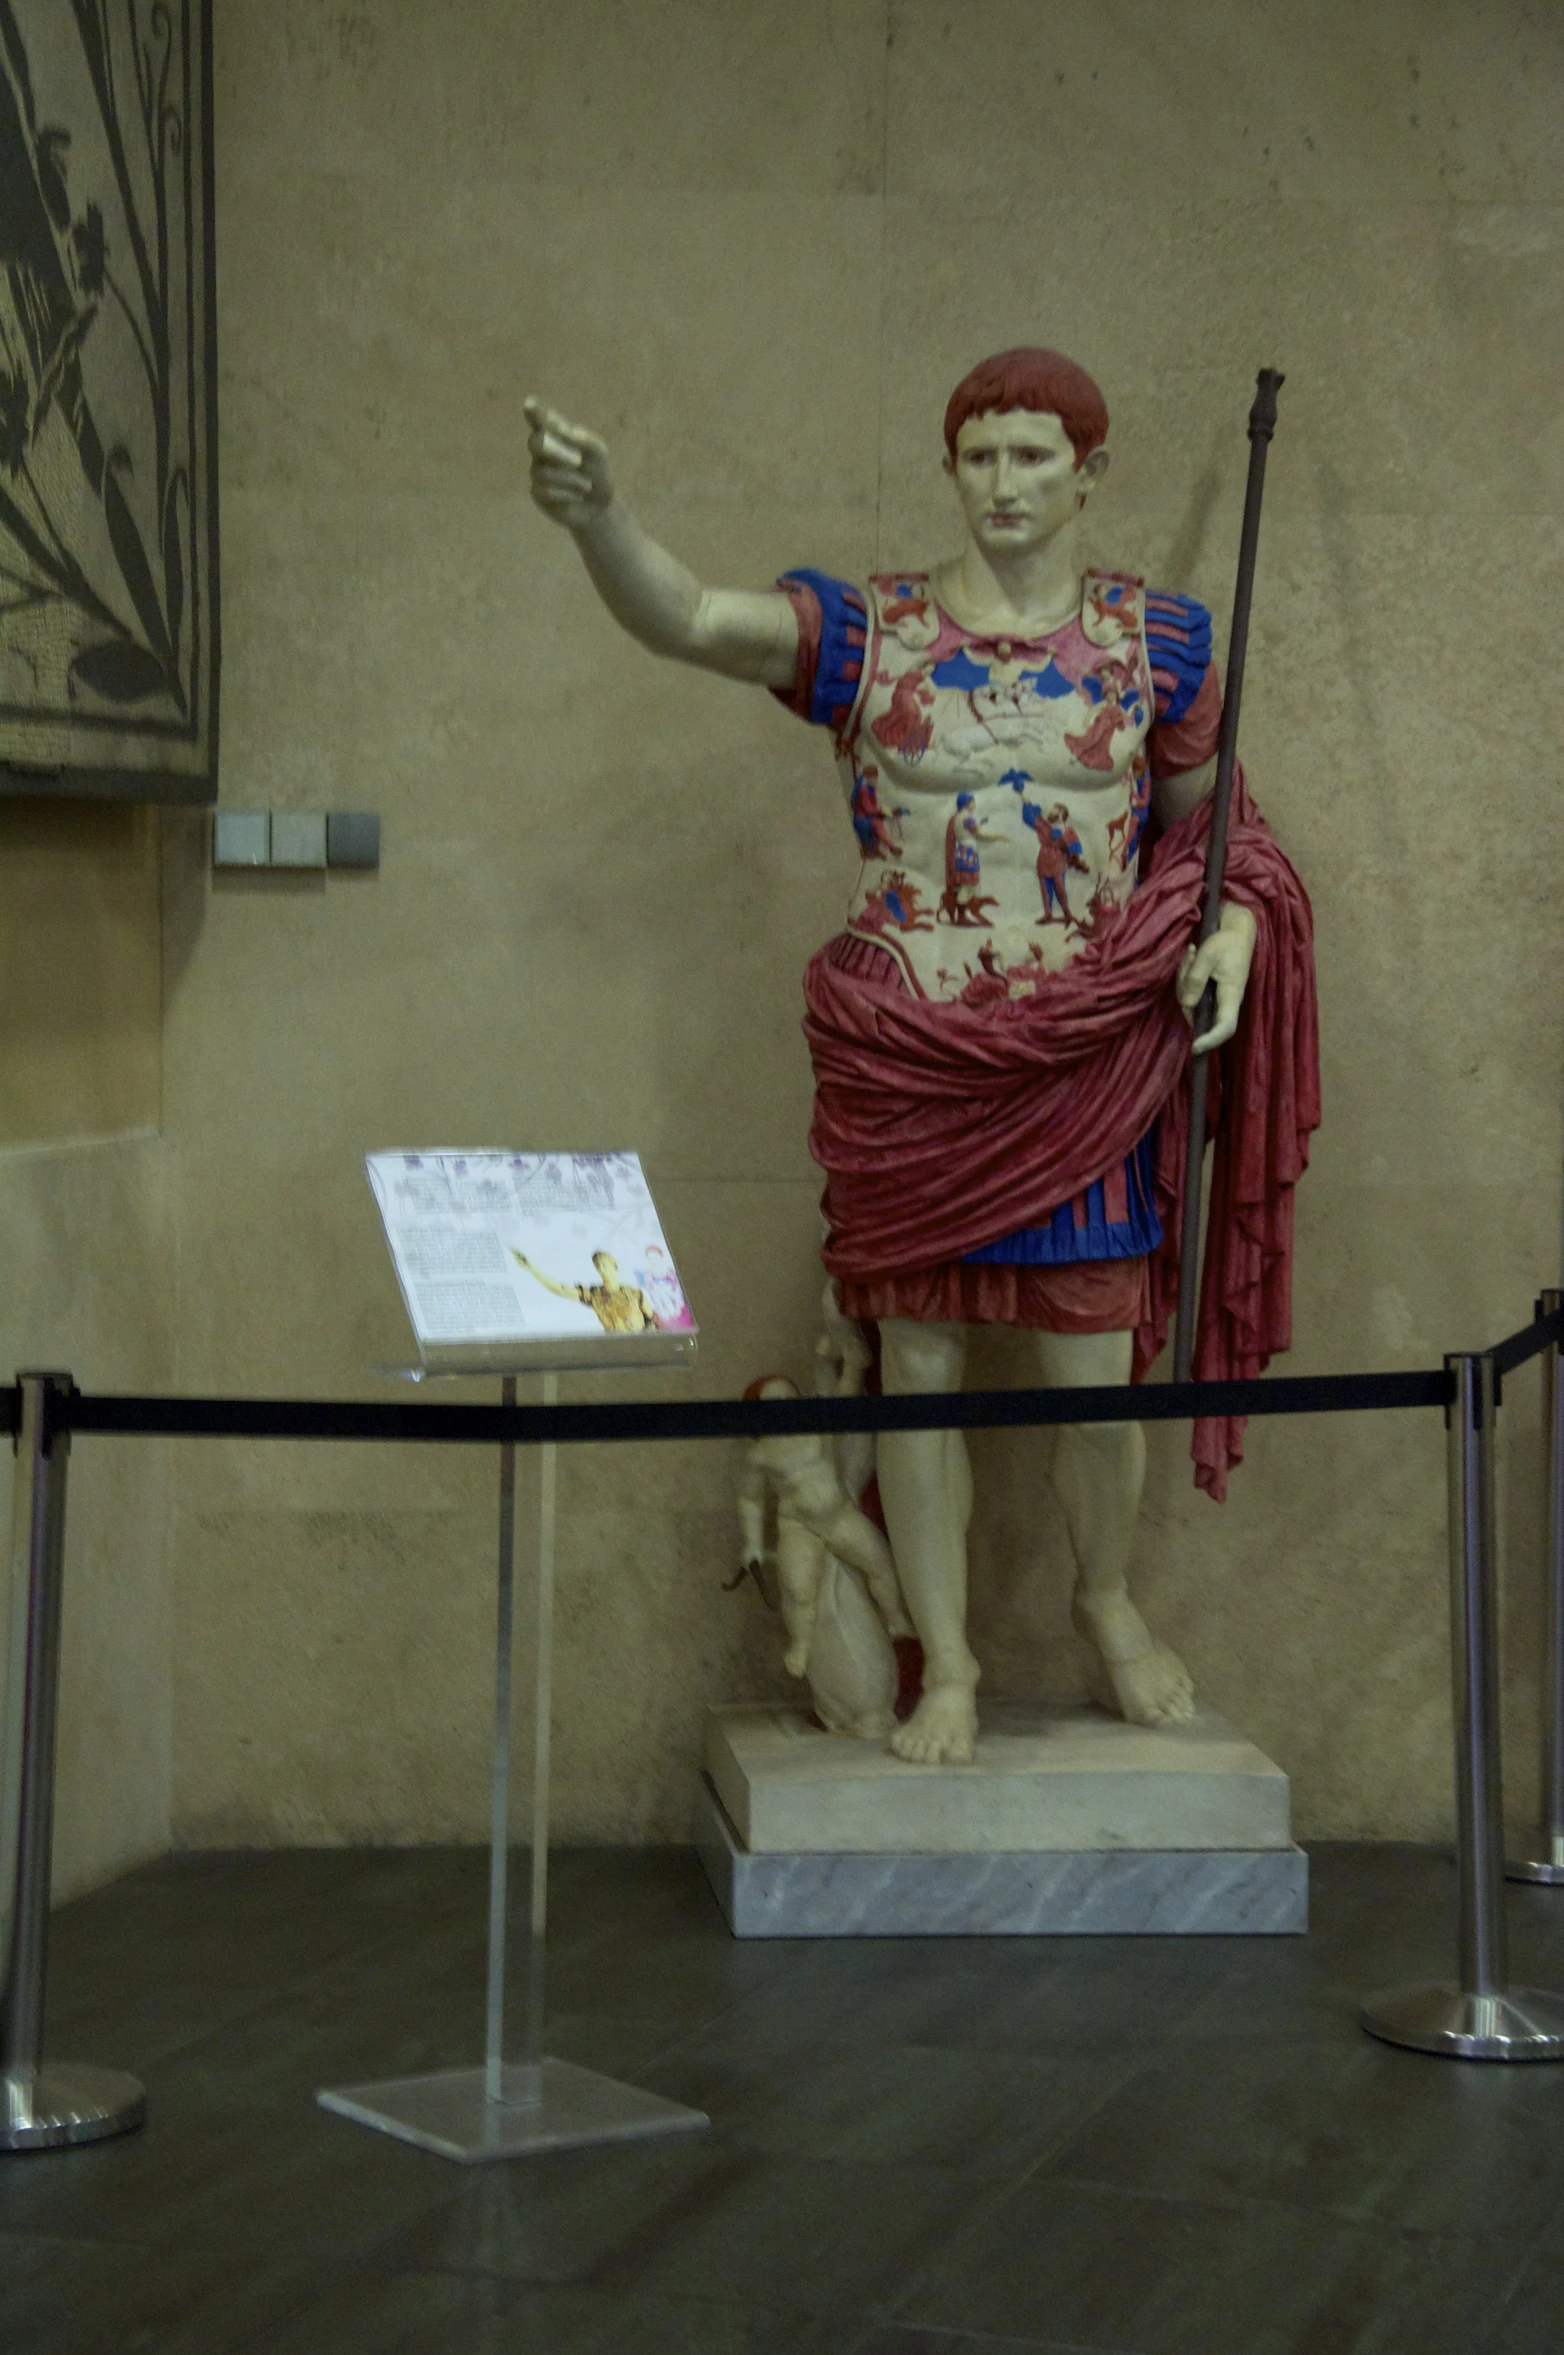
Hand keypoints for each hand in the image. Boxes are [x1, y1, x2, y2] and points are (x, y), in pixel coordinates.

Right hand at [523, 397, 612, 531]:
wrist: (600, 504)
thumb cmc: (597, 472)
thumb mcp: (597, 452)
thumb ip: (582, 438)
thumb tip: (563, 429)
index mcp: (556, 434)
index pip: (541, 420)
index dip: (534, 413)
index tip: (529, 405)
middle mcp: (542, 450)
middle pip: (536, 443)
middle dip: (558, 452)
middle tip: (578, 461)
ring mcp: (537, 471)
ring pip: (545, 472)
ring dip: (571, 479)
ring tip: (586, 485)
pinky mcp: (538, 493)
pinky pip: (546, 490)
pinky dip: (566, 494)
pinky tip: (576, 496)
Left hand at [1177, 903, 1255, 1055]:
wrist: (1236, 932)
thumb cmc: (1227, 942)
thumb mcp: (1209, 954)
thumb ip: (1196, 978)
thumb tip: (1186, 1004)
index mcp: (1231, 995)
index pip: (1225, 1027)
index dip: (1211, 1040)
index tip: (1195, 1047)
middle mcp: (1224, 1001)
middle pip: (1198, 1013)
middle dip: (1185, 988)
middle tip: (1190, 959)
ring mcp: (1216, 998)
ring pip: (1190, 1002)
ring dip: (1184, 978)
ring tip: (1193, 953)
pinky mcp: (1208, 992)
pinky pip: (1190, 992)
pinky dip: (1185, 976)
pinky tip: (1192, 956)